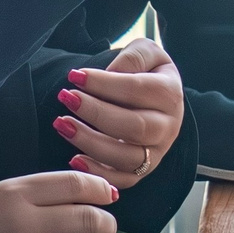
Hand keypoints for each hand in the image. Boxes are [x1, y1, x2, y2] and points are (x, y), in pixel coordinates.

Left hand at [54, 40, 184, 188]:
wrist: (156, 98)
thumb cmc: (146, 72)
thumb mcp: (146, 52)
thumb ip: (134, 57)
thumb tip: (114, 72)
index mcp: (170, 95)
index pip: (137, 90)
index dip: (105, 84)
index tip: (75, 76)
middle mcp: (168, 127)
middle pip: (135, 126)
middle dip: (96, 113)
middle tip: (66, 98)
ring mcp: (157, 152)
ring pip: (127, 157)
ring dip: (91, 143)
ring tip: (63, 125)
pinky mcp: (143, 170)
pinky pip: (123, 180)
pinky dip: (99, 173)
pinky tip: (75, 160)